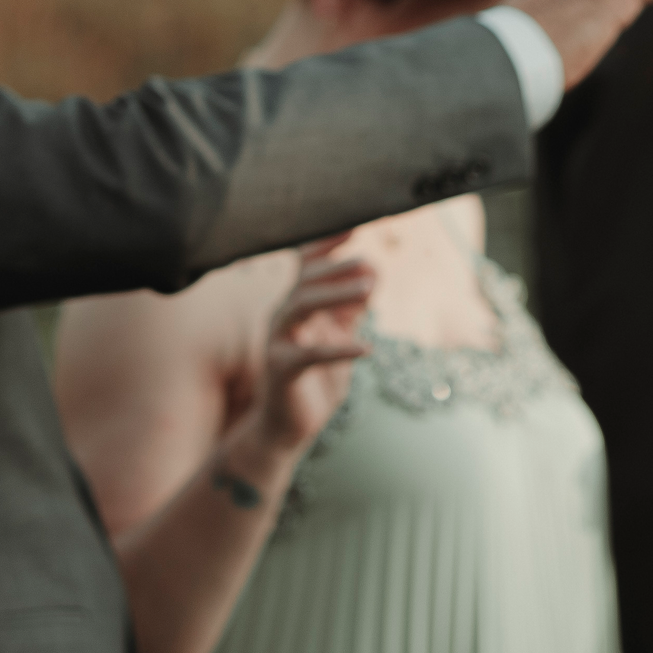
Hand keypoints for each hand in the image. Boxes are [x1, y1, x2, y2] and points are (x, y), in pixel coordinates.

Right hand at [244, 236, 372, 459]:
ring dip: (336, 294)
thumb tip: (374, 271)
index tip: (356, 225)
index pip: (307, 265)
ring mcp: (278, 340)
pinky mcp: (281, 369)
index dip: (327, 244)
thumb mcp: (341, 337)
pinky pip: (308, 354)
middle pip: (305, 279)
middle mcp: (283, 316)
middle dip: (337, 267)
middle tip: (369, 262)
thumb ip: (353, 308)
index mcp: (297, 305)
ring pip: (301, 305)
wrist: (288, 428)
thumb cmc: (316, 379)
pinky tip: (367, 349)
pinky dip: (339, 350)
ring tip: (369, 289)